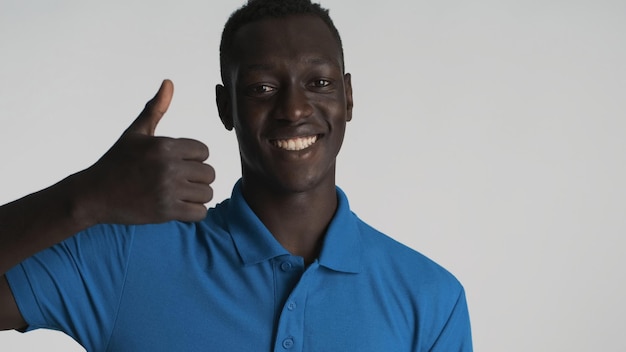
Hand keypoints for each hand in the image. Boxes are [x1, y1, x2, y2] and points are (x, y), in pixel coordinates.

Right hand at [82, 80, 214, 223]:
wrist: (93, 195)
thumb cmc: (117, 162)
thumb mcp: (135, 133)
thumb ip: (155, 109)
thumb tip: (169, 82)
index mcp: (165, 146)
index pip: (204, 151)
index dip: (194, 158)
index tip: (179, 163)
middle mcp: (169, 167)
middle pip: (209, 173)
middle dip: (197, 177)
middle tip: (180, 180)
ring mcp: (168, 190)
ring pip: (207, 193)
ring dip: (197, 195)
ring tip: (180, 193)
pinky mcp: (166, 211)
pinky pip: (200, 212)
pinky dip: (194, 211)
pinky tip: (180, 206)